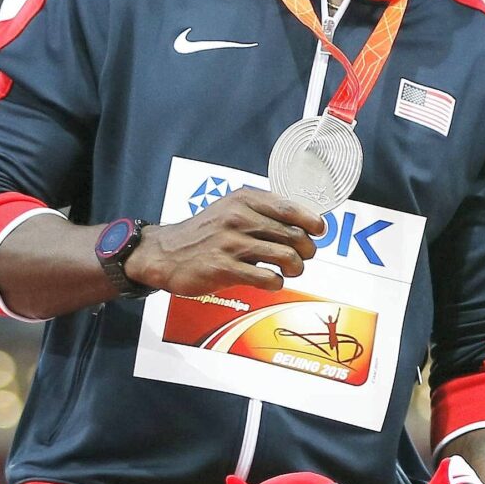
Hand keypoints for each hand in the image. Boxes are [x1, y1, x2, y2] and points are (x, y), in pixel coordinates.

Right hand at [127, 190, 323, 295]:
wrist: (165, 253)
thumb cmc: (205, 232)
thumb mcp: (231, 209)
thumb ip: (263, 212)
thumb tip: (304, 222)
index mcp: (244, 200)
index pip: (291, 208)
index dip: (313, 222)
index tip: (319, 232)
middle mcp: (238, 218)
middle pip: (295, 235)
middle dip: (307, 250)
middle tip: (303, 257)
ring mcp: (230, 243)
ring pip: (286, 256)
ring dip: (295, 267)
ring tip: (289, 270)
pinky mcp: (223, 268)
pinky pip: (267, 278)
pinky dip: (276, 283)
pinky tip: (271, 282)